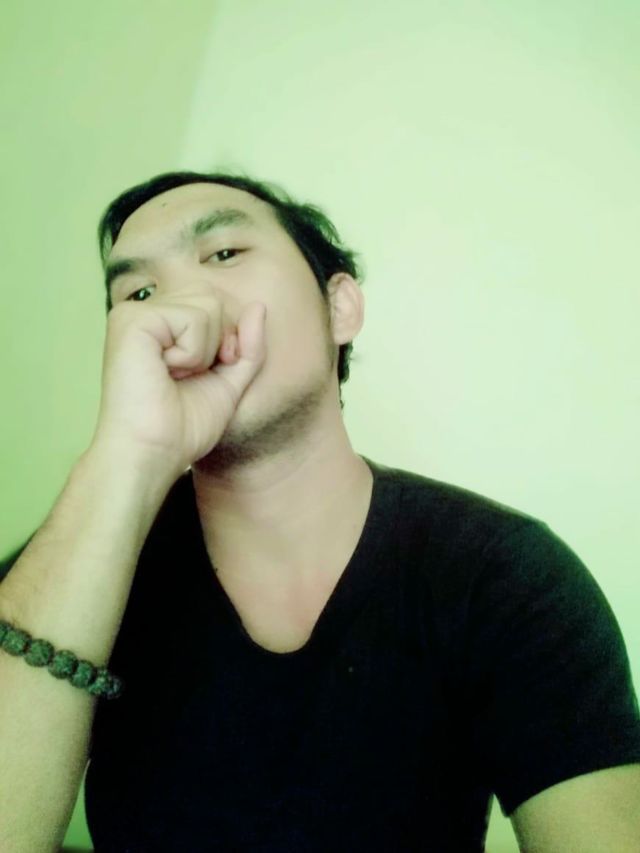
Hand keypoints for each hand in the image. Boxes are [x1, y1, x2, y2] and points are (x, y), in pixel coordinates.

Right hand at [88, 294, 266, 481]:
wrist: (153, 454)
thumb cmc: (183, 427)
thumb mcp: (229, 382)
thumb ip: (248, 346)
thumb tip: (259, 306)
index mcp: (161, 324)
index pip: (217, 306)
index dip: (226, 343)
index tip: (200, 376)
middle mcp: (144, 312)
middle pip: (214, 299)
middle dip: (217, 344)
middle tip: (186, 377)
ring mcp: (135, 314)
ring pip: (207, 305)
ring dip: (203, 352)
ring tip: (173, 376)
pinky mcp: (132, 320)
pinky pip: (193, 318)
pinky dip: (191, 354)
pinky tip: (165, 373)